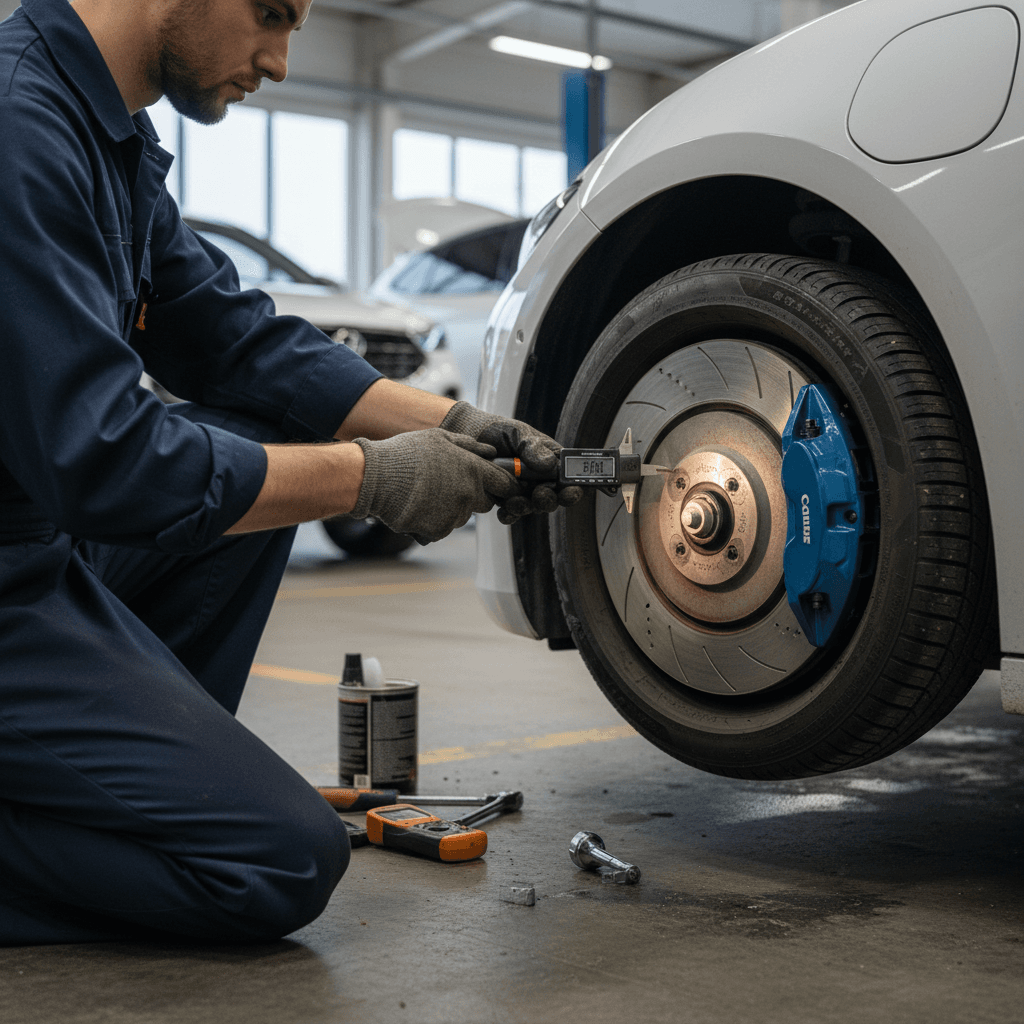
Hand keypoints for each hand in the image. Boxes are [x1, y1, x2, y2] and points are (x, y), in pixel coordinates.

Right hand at [349, 428, 518, 543]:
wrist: (376, 478)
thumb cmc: (406, 454)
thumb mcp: (439, 438)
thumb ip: (469, 445)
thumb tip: (490, 451)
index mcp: (473, 469)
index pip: (506, 484)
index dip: (504, 485)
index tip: (498, 486)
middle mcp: (469, 493)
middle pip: (486, 502)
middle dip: (475, 496)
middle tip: (449, 484)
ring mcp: (455, 514)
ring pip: (463, 515)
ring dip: (453, 507)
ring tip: (428, 492)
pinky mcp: (440, 530)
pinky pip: (445, 527)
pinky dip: (435, 520)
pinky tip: (420, 506)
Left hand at [439, 402, 582, 524]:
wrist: (468, 436)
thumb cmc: (498, 430)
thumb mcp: (518, 433)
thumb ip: (533, 448)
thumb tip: (550, 464)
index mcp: (550, 460)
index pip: (568, 478)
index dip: (572, 488)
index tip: (569, 492)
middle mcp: (539, 478)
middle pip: (553, 498)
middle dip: (549, 500)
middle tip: (540, 494)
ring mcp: (523, 490)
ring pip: (532, 507)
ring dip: (526, 507)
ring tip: (515, 501)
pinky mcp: (505, 498)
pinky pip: (511, 512)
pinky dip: (509, 514)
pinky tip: (504, 510)